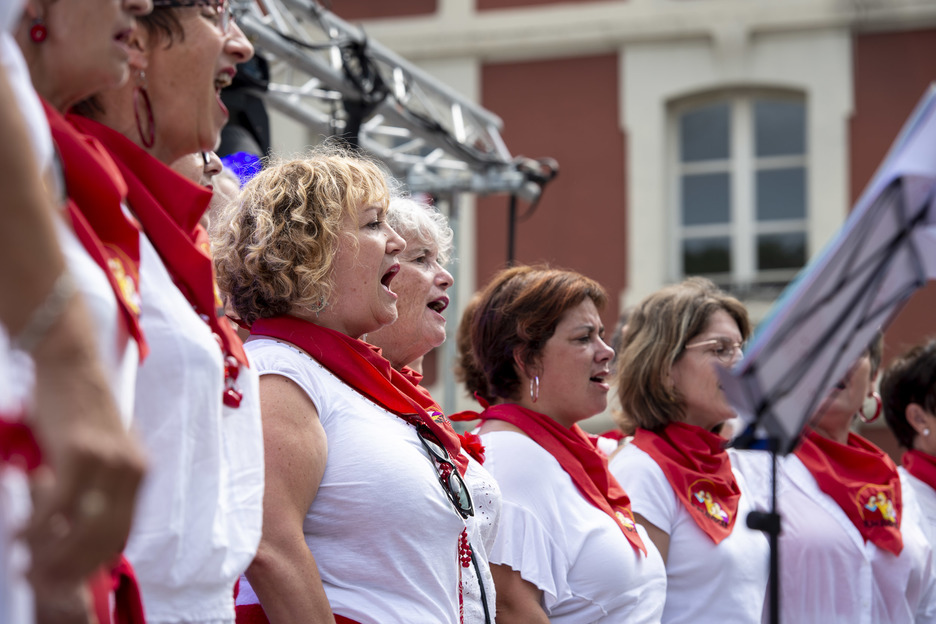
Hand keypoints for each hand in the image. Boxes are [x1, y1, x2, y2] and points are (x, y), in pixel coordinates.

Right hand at [19, 299, 146, 590]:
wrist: (71, 365)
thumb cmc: (78, 409)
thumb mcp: (99, 451)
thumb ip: (97, 487)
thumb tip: (74, 530)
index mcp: (140, 472)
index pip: (122, 532)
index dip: (94, 561)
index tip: (71, 578)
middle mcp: (133, 469)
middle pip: (105, 537)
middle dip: (72, 566)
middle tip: (42, 579)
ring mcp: (110, 462)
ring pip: (81, 527)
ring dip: (51, 552)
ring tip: (27, 562)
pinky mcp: (82, 453)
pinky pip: (59, 505)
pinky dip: (37, 525)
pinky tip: (20, 533)